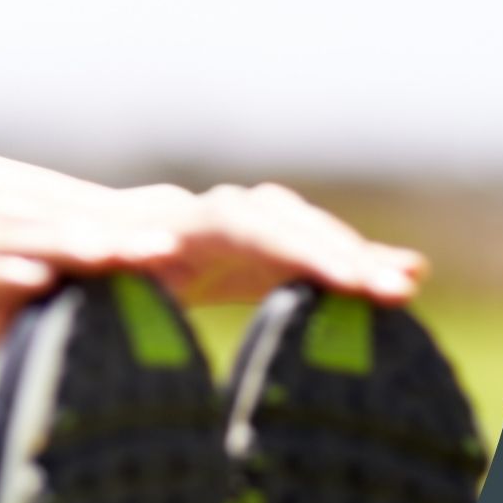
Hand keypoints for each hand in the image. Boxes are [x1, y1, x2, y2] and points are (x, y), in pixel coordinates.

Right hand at [0, 202, 160, 374]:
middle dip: (113, 239)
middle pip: (51, 230)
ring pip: (9, 238)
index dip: (123, 251)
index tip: (183, 266)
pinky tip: (33, 277)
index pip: (67, 242)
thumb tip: (86, 323)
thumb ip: (22, 317)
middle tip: (174, 251)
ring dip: (65, 245)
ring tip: (120, 255)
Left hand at [96, 182, 426, 305]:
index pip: (251, 228)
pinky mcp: (264, 246)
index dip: (300, 250)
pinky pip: (318, 249)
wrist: (97, 243)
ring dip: (358, 258)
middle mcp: (223, 214)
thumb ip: (112, 263)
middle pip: (292, 226)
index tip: (345, 279)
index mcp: (184, 223)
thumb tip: (145, 254)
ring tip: (407, 284)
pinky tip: (409, 273)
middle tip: (397, 289)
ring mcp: (248, 225)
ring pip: (309, 232)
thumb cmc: (94, 268)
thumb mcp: (96, 271)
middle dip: (344, 255)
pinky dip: (358, 261)